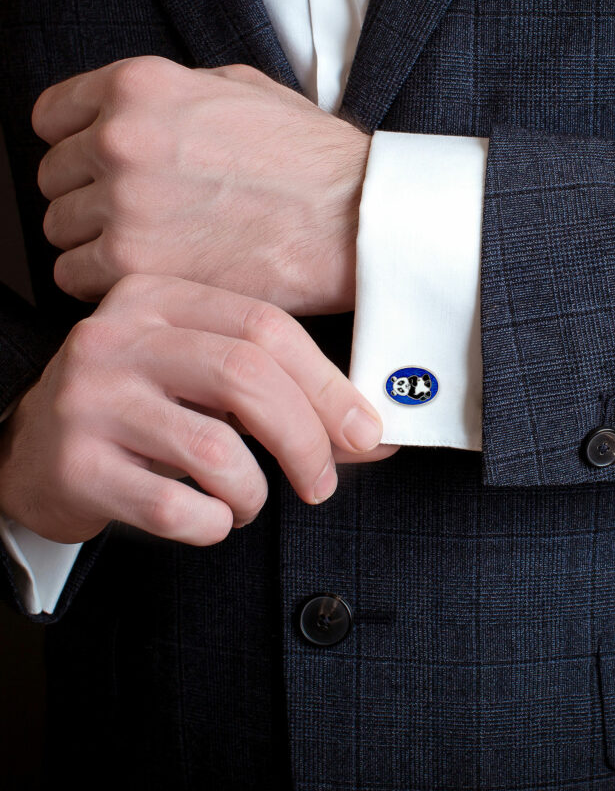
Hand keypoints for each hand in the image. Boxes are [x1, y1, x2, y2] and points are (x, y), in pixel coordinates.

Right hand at [0, 274, 396, 545]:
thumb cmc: (143, 411)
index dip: (328, 384)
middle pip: (245, 376)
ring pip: (214, 450)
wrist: (32, 450)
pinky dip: (213, 525)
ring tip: (247, 501)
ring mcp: (89, 400)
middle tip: (321, 483)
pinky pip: (174, 508)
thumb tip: (372, 435)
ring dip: (254, 492)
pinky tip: (209, 519)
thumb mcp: (204, 380)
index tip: (364, 432)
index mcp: (161, 298)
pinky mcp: (74, 465)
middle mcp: (119, 337)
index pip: (266, 326)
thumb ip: (282, 393)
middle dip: (305, 440)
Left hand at [33, 57, 370, 314]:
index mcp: (140, 88)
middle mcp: (120, 139)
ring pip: (60, 234)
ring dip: (94, 249)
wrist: (355, 220)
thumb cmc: (313, 163)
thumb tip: (142, 116)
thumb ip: (174, 97)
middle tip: (135, 225)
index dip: (76, 151)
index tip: (97, 176)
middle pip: (54, 181)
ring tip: (148, 260)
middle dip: (87, 203)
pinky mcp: (139, 265)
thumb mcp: (243, 91)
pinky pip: (78, 280)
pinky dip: (106, 287)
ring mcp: (125, 203)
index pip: (53, 119)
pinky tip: (152, 284)